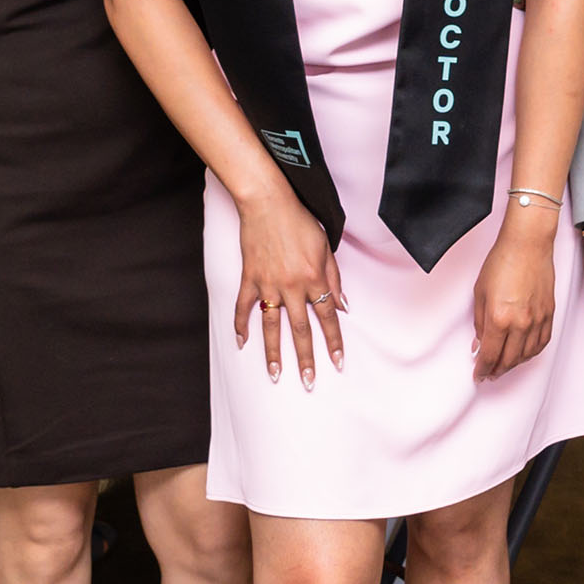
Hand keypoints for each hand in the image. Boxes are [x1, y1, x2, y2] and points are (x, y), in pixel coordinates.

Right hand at [234, 184, 343, 387]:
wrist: (268, 202)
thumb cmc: (301, 220)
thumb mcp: (326, 247)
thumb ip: (335, 279)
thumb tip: (343, 307)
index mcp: (315, 279)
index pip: (328, 318)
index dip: (334, 342)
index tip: (338, 363)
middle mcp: (292, 287)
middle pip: (301, 330)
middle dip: (306, 359)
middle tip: (308, 382)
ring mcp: (268, 284)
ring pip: (271, 326)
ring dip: (273, 353)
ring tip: (275, 375)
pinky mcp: (249, 278)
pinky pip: (243, 307)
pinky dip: (240, 325)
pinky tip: (241, 343)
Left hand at [471, 207, 558, 379]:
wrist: (528, 245)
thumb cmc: (502, 262)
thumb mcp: (480, 293)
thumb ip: (479, 323)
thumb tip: (479, 344)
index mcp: (499, 318)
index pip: (490, 355)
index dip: (483, 369)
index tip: (478, 375)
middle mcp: (520, 323)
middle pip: (508, 360)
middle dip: (496, 370)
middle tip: (489, 374)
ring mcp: (537, 320)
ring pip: (526, 355)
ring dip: (513, 364)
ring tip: (504, 366)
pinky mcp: (549, 314)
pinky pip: (541, 343)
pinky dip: (531, 353)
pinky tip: (523, 354)